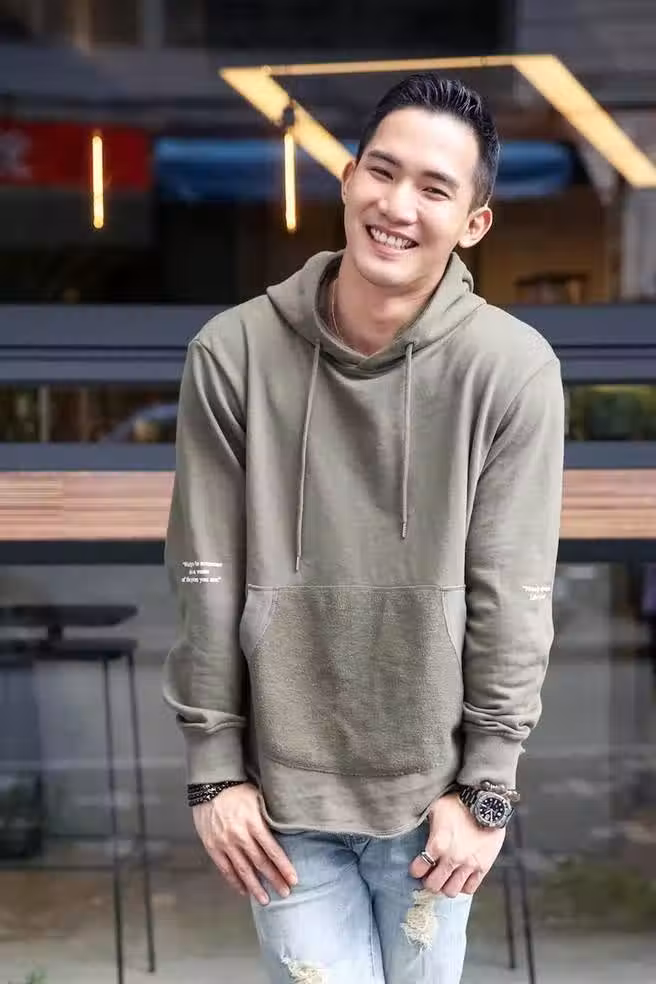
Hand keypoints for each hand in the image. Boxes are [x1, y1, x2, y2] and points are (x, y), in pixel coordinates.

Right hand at [192, 782, 297, 905]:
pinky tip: (243, 890)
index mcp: (254, 823)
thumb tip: (285, 831)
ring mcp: (225, 843)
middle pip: (260, 863)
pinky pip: (225, 868)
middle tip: (285, 893)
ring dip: (255, 887)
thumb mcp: (258, 799)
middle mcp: (240, 835)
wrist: (210, 785)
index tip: (293, 879)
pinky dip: (235, 881)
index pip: (272, 850)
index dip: (284, 867)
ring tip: (265, 900)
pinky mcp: (212, 846)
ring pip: (243, 870)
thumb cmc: (238, 790)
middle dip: (274, 880)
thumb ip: (268, 818)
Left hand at [409, 792, 505, 896]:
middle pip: (434, 885)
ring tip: (445, 878)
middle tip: (430, 876)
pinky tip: (460, 878)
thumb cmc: (459, 803)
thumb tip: (414, 825)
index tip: (417, 868)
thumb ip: (426, 823)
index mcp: (437, 844)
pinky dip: (463, 886)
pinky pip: (470, 888)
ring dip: (446, 886)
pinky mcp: (483, 867)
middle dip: (429, 882)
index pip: (418, 869)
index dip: (416, 870)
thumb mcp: (436, 808)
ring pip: (451, 891)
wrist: (487, 802)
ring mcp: (468, 865)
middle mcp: (452, 858)